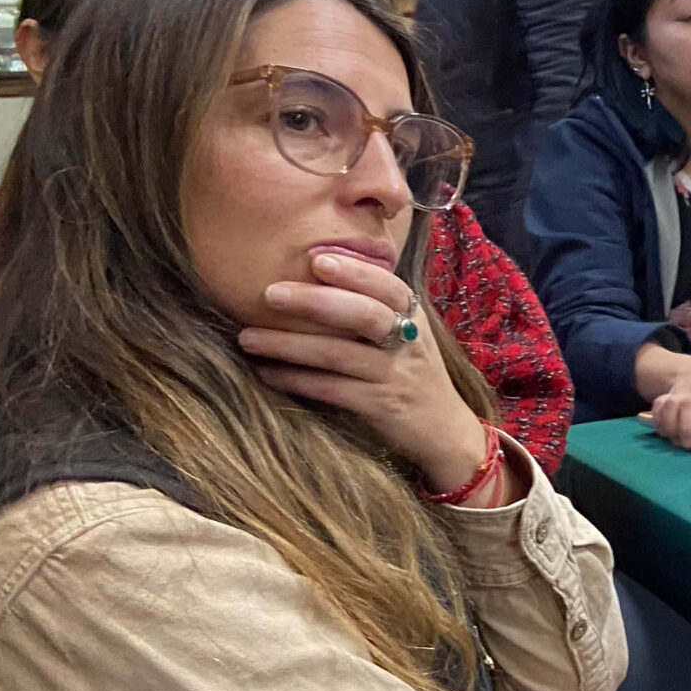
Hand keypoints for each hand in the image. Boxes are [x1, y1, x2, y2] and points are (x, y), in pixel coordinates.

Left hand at [237, 251, 498, 494]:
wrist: (443, 430)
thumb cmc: (412, 372)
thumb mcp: (406, 334)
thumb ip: (374, 306)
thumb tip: (313, 271)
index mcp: (414, 317)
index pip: (388, 286)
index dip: (354, 271)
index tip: (314, 260)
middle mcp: (408, 344)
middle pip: (363, 315)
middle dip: (313, 301)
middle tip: (268, 293)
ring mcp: (395, 376)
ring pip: (338, 355)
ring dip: (288, 345)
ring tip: (247, 337)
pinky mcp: (381, 407)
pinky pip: (331, 390)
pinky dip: (295, 380)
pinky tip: (266, 373)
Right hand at [647, 352, 690, 448]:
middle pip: (689, 408)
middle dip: (686, 428)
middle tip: (688, 444)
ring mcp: (681, 396)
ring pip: (669, 408)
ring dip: (669, 426)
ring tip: (675, 441)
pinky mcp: (666, 398)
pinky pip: (657, 408)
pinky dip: (657, 420)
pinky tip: (663, 431)